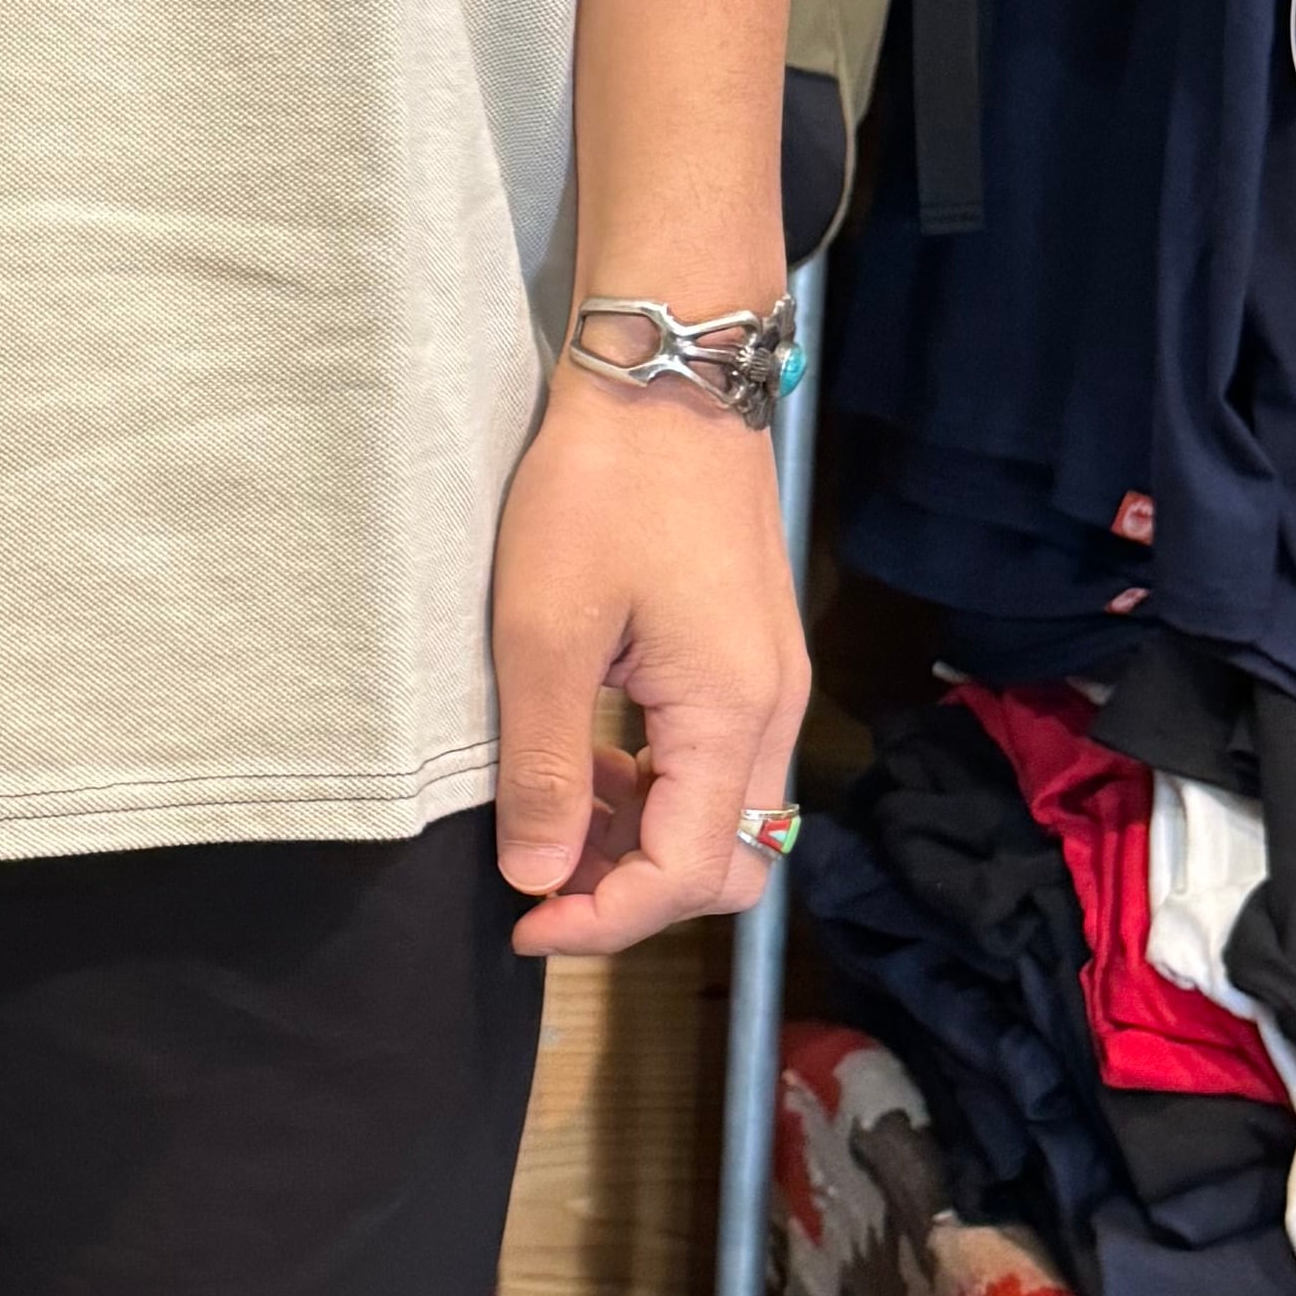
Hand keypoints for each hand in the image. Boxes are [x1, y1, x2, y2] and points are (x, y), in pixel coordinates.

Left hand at [490, 369, 808, 963]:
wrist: (664, 373)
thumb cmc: (599, 489)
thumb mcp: (543, 633)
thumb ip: (548, 767)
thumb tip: (540, 880)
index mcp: (731, 713)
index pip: (688, 876)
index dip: (603, 921)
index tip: (523, 922)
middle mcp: (772, 711)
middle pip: (727, 865)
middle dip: (634, 893)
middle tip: (540, 876)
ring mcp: (770, 682)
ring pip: (724, 819)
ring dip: (641, 841)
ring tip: (551, 811)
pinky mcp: (749, 656)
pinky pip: (718, 765)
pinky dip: (655, 790)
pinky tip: (590, 758)